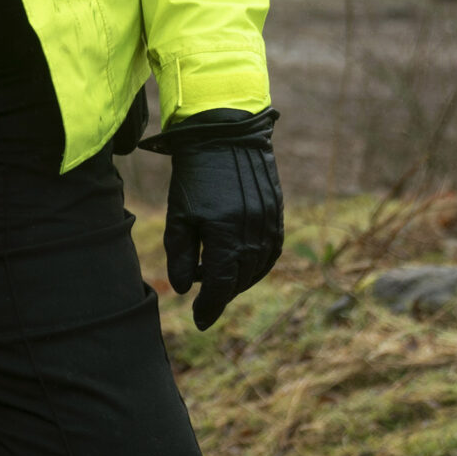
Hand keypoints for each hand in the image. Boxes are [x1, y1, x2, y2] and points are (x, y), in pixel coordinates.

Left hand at [144, 107, 282, 330]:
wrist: (225, 134)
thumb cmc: (195, 174)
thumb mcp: (179, 214)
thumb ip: (181, 254)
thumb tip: (183, 289)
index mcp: (226, 236)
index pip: (220, 286)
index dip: (209, 306)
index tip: (200, 320)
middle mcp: (253, 235)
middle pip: (239, 281)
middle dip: (221, 294)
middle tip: (204, 299)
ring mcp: (269, 225)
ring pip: (256, 269)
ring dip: (238, 280)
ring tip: (217, 279)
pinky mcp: (277, 215)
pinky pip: (270, 253)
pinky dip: (255, 265)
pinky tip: (240, 264)